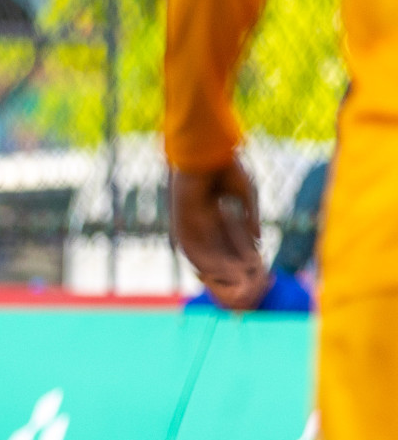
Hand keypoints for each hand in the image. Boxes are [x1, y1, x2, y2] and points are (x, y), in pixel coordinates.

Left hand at [171, 159, 270, 310]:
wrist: (206, 153)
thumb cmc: (226, 169)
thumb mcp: (246, 197)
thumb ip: (250, 219)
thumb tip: (258, 242)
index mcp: (214, 216)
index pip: (229, 244)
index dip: (242, 257)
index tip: (257, 269)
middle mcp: (200, 224)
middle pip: (216, 254)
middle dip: (232, 269)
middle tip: (247, 284)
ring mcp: (190, 226)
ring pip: (205, 256)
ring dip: (220, 272)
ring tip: (236, 286)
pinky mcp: (181, 225)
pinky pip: (192, 251)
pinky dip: (205, 264)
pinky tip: (220, 276)